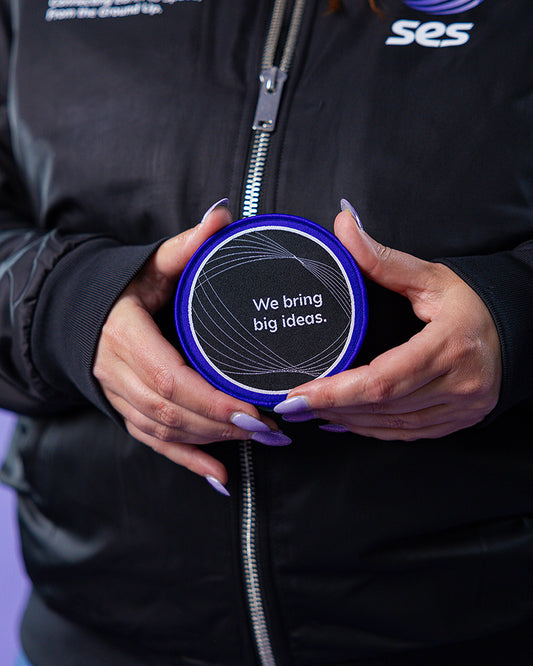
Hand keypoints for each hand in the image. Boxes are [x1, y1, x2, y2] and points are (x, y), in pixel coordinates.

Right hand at [93, 203, 282, 490]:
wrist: (85, 312)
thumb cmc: (124, 286)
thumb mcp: (151, 263)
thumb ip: (185, 246)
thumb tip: (221, 215)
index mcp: (125, 335)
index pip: (168, 377)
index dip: (210, 399)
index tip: (252, 409)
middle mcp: (117, 371)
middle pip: (171, 410)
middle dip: (221, 425)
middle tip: (272, 428)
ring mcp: (119, 395)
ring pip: (165, 429)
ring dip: (212, 441)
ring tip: (261, 441)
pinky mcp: (126, 409)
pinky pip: (154, 442)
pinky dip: (187, 461)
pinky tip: (219, 477)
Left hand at [275, 207, 502, 440]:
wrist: (520, 328)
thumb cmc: (474, 303)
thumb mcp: (431, 277)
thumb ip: (382, 258)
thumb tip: (344, 225)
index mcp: (449, 346)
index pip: (383, 380)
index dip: (337, 392)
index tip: (300, 394)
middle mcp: (458, 383)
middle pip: (383, 406)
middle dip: (332, 408)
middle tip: (291, 404)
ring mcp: (461, 407)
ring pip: (393, 425)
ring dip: (348, 421)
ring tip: (312, 411)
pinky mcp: (458, 420)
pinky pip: (407, 434)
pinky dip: (372, 430)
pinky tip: (345, 423)